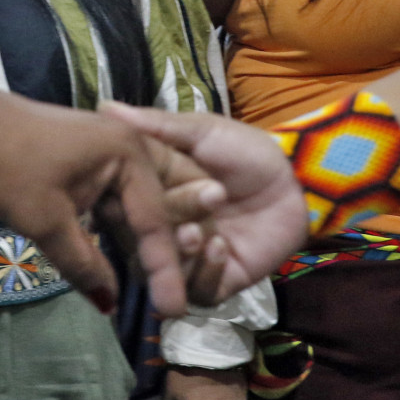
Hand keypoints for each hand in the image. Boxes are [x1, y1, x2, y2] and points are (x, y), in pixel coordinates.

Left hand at [0, 87, 185, 316]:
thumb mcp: (44, 221)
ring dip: (146, 247)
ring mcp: (113, 153)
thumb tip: (110, 304)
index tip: (172, 310)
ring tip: (158, 290)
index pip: (157, 220)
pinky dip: (123, 232)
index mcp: (129, 154)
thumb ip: (83, 263)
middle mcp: (132, 149)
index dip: (165, 270)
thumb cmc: (8, 166)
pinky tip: (129, 261)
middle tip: (173, 303)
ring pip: (139, 209)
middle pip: (158, 212)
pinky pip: (119, 202)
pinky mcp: (95, 163)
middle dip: (168, 256)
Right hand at [102, 105, 309, 305]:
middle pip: (139, 244)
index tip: (137, 190)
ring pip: (163, 274)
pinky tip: (220, 247)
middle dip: (159, 229)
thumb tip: (104, 107)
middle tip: (187, 215)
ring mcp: (188, 260)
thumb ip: (155, 126)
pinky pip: (197, 292)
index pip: (119, 209)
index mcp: (151, 196)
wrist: (295, 180)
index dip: (124, 204)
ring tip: (199, 233)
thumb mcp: (200, 131)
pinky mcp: (216, 283)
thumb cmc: (245, 151)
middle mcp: (162, 232)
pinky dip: (205, 272)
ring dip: (179, 255)